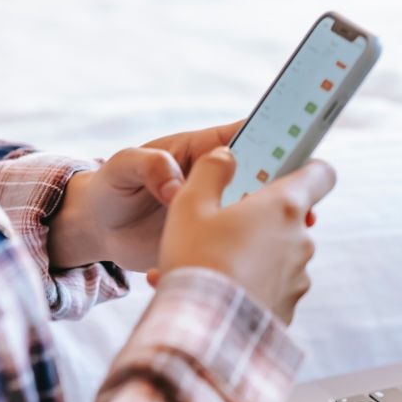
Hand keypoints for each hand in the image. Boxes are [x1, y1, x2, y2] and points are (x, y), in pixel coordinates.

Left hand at [49, 120, 313, 270]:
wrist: (97, 231)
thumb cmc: (109, 187)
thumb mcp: (123, 166)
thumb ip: (149, 165)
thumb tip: (176, 188)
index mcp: (201, 151)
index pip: (247, 135)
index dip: (276, 136)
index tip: (301, 145)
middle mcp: (217, 180)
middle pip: (264, 176)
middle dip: (287, 188)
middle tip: (304, 206)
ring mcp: (218, 211)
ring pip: (259, 214)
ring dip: (276, 224)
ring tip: (291, 237)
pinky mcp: (212, 241)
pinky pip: (238, 245)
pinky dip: (250, 254)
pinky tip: (257, 266)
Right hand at [151, 148, 335, 322]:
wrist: (203, 330)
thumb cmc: (197, 259)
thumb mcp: (190, 203)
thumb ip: (212, 170)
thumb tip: (226, 155)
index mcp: (284, 207)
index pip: (321, 173)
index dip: (306, 168)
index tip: (287, 171)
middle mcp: (302, 241)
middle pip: (287, 218)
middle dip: (256, 221)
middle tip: (217, 229)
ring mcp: (298, 278)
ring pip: (273, 256)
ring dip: (245, 256)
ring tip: (202, 268)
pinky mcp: (288, 308)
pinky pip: (267, 289)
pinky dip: (245, 287)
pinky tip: (210, 293)